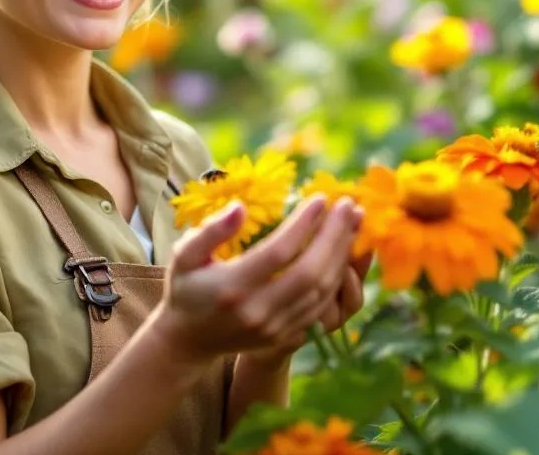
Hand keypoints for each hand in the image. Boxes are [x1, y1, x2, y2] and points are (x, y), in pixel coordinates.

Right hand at [150, 195, 362, 366]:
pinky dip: (338, 277)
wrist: (189, 340)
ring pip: (321, 291)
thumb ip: (211, 230)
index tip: (320, 198)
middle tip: (348, 205)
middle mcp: (257, 311)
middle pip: (309, 272)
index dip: (303, 223)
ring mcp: (275, 328)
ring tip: (353, 222)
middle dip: (334, 236)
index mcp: (232, 287)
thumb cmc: (186, 288)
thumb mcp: (185, 254)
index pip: (279, 252)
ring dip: (342, 255)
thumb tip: (241, 208)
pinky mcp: (286, 337)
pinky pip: (322, 306)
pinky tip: (344, 251)